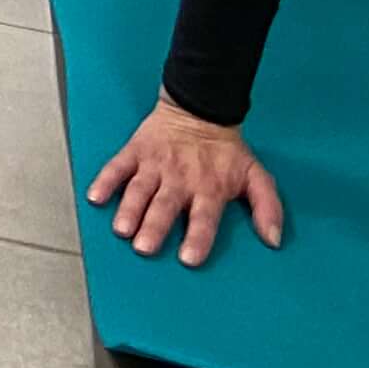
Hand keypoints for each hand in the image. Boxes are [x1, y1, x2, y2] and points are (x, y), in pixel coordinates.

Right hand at [86, 97, 285, 265]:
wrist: (200, 109)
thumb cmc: (227, 151)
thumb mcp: (256, 176)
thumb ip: (268, 207)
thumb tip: (273, 240)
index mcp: (209, 188)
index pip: (204, 217)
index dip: (197, 237)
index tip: (188, 258)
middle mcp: (180, 179)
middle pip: (165, 206)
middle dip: (154, 227)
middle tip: (143, 247)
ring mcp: (155, 165)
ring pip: (139, 189)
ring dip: (129, 209)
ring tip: (121, 229)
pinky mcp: (136, 151)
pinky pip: (117, 167)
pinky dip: (105, 180)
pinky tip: (95, 196)